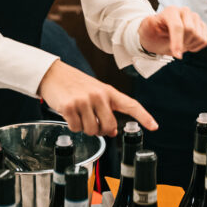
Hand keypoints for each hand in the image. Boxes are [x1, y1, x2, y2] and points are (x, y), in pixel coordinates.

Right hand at [37, 60, 156, 136]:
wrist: (53, 74)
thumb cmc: (75, 84)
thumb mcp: (95, 91)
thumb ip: (106, 109)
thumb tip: (111, 132)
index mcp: (108, 91)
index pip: (131, 105)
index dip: (144, 116)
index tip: (154, 126)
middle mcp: (99, 95)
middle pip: (109, 126)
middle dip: (101, 130)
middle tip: (93, 122)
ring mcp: (85, 101)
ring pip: (92, 130)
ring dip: (85, 128)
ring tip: (79, 115)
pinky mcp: (70, 107)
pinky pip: (76, 128)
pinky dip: (73, 126)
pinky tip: (70, 114)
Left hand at [138, 6, 206, 58]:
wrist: (158, 35)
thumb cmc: (152, 33)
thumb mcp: (146, 31)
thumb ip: (152, 28)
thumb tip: (160, 28)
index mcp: (171, 10)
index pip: (178, 26)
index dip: (178, 42)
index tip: (176, 56)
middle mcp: (184, 11)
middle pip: (191, 31)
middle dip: (182, 44)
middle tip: (173, 47)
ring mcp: (194, 17)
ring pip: (199, 37)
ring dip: (188, 46)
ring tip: (179, 44)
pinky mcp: (201, 25)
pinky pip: (204, 41)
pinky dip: (195, 47)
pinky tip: (186, 44)